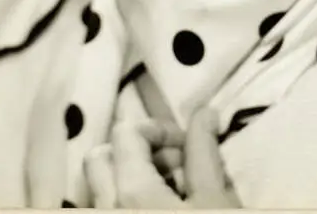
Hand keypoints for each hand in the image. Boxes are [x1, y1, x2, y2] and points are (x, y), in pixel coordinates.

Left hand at [85, 107, 239, 207]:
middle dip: (135, 152)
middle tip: (173, 166)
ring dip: (131, 177)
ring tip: (171, 190)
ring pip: (102, 186)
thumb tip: (204, 112)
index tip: (188, 145)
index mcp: (130, 191)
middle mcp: (105, 207)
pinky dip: (127, 199)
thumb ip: (204, 152)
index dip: (159, 130)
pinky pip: (107, 205)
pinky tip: (161, 208)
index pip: (126, 131)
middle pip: (100, 157)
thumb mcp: (216, 199)